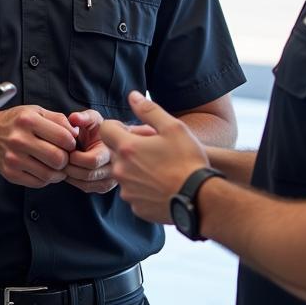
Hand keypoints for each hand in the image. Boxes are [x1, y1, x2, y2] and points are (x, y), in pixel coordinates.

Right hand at [0, 105, 76, 187]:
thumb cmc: (17, 121)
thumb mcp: (36, 111)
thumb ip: (58, 119)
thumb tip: (76, 133)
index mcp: (28, 120)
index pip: (63, 137)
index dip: (72, 143)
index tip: (70, 144)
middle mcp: (19, 139)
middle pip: (57, 158)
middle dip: (66, 159)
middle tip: (65, 156)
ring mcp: (13, 158)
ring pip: (49, 174)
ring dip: (59, 172)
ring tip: (58, 166)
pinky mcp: (10, 173)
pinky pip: (38, 182)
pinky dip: (47, 179)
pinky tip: (45, 170)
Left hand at [63, 110, 115, 192]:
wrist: (111, 142)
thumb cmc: (100, 129)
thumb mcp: (94, 119)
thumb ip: (85, 117)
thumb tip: (73, 118)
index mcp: (113, 150)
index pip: (92, 161)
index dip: (75, 157)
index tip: (68, 149)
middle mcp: (116, 168)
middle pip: (87, 175)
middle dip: (70, 167)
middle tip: (62, 158)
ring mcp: (112, 180)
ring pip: (86, 184)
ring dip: (71, 175)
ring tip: (65, 163)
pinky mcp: (105, 187)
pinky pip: (87, 188)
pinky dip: (75, 181)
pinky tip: (70, 170)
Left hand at [99, 91, 209, 222]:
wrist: (200, 198)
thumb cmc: (188, 160)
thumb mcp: (173, 128)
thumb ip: (149, 110)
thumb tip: (132, 96)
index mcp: (127, 148)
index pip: (105, 129)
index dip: (117, 127)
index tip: (131, 131)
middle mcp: (121, 170)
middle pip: (115, 153)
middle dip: (129, 149)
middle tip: (153, 150)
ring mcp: (127, 191)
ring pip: (124, 174)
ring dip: (135, 169)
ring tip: (160, 169)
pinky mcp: (136, 207)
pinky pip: (134, 193)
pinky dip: (143, 188)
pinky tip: (161, 186)